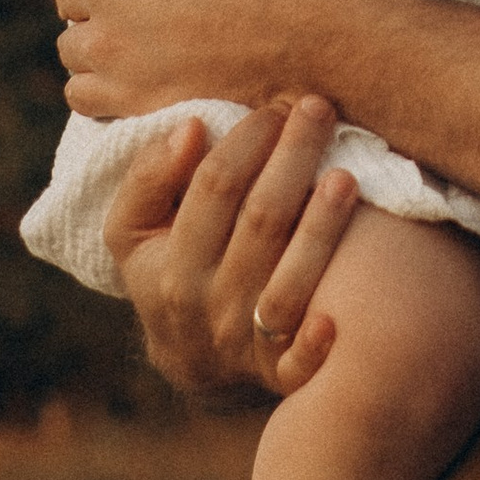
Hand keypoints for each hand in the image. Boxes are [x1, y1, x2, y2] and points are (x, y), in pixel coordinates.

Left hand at [57, 0, 335, 117]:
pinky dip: (122, 108)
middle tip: (139, 26)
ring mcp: (127, 84)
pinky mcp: (154, 117)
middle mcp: (103, 38)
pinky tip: (154, 91)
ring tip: (138, 64)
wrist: (303, 27)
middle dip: (95, 32)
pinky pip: (111, 121)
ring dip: (99, 74)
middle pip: (71, 42)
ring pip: (81, 87)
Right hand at [103, 99, 360, 397]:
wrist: (194, 358)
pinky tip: (337, 316)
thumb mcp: (133, 229)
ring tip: (347, 176)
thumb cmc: (168, 267)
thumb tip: (190, 128)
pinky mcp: (283, 372)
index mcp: (170, 263)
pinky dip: (316, 345)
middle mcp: (209, 303)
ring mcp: (248, 341)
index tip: (274, 107)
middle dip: (293, 159)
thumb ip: (148, 177)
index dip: (247, 140)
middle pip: (260, 222)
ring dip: (321, 230)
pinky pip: (299, 363)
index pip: (214, 187)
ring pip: (288, 283)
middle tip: (319, 109)